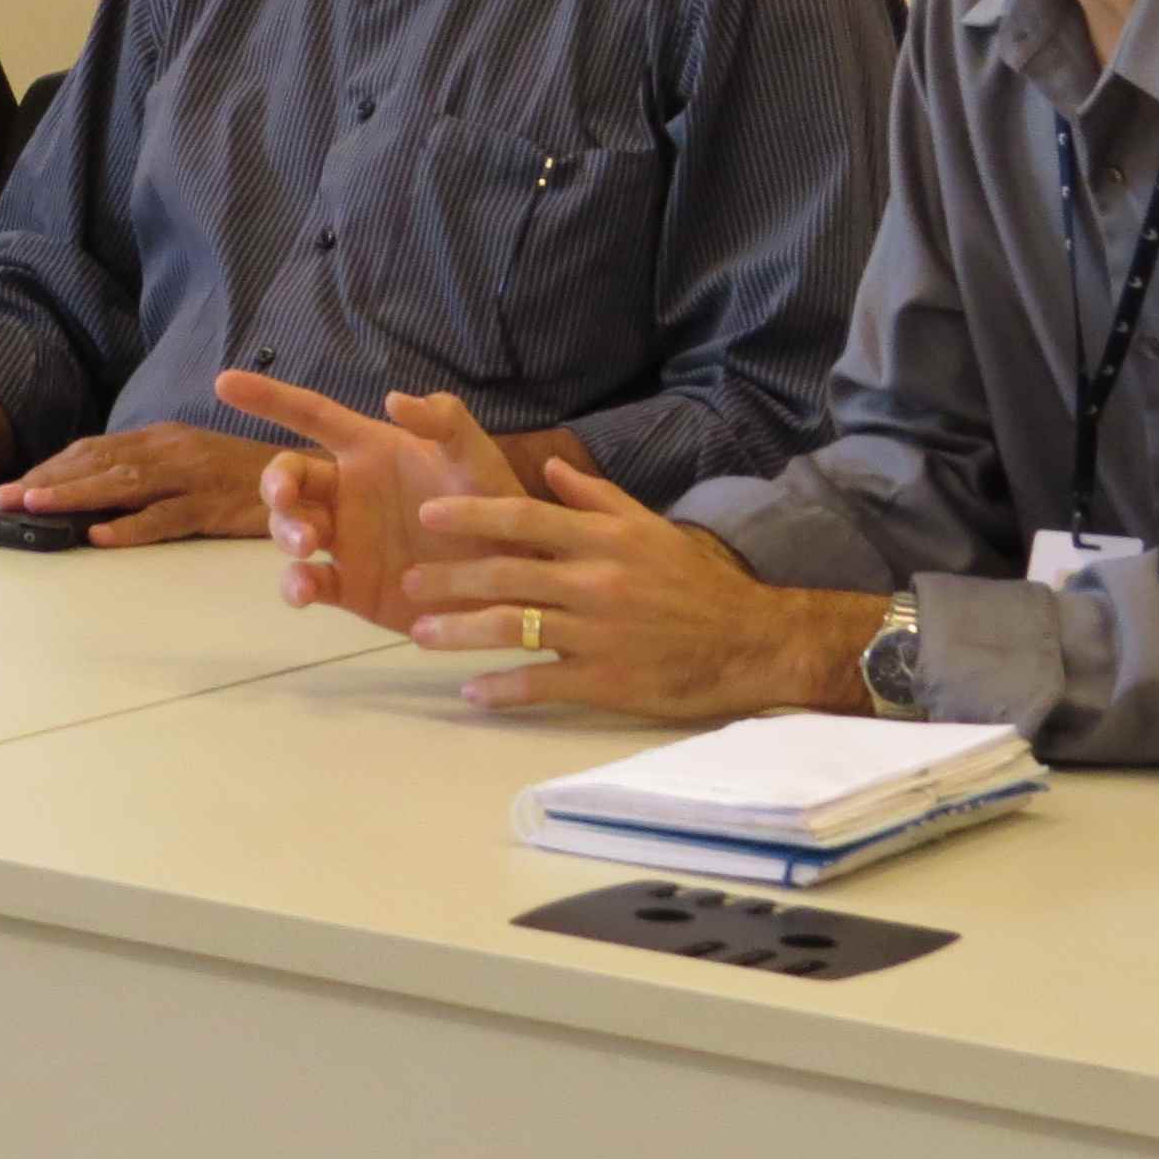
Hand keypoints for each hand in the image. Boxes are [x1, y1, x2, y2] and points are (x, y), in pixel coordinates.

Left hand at [0, 422, 276, 546]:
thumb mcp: (190, 464)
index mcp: (162, 439)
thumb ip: (149, 472)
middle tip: (4, 498)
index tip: (15, 485)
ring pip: (124, 484)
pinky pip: (167, 517)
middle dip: (48, 480)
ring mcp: (192, 477)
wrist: (309, 479)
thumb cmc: (244, 478)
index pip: (96, 450)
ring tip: (36, 507)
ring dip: (75, 496)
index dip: (53, 467)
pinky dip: (131, 527)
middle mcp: (171, 450)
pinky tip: (100, 536)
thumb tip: (97, 493)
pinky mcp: (213, 505)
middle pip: (100, 463)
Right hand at [215, 372, 528, 628]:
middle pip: (287, 477)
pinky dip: (295, 585)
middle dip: (275, 485)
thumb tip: (394, 398)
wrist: (513, 583)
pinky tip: (303, 590)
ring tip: (308, 546)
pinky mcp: (349, 587)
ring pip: (289, 528)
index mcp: (371, 451)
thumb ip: (445, 421)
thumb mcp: (478, 459)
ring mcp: (344, 541)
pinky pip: (307, 582)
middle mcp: (348, 492)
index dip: (269, 398)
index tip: (225, 382)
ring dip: (286, 532)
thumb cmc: (496, 509)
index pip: (312, 415)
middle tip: (286, 501)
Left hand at [396, 471, 884, 720]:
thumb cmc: (695, 582)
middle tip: (407, 584)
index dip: (471, 515)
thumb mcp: (649, 527)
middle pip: (506, 573)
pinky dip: (503, 690)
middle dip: (449, 578)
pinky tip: (472, 693)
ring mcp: (597, 633)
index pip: (524, 518)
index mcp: (603, 539)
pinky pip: (542, 685)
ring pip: (514, 628)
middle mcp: (594, 581)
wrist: (750, 640)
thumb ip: (596, 497)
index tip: (427, 516)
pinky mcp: (605, 681)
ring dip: (461, 632)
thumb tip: (551, 465)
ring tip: (421, 635)